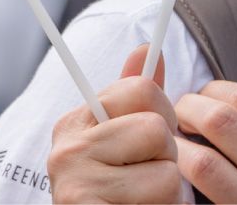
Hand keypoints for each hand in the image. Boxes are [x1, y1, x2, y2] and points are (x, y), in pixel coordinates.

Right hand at [48, 44, 185, 203]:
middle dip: (166, 158)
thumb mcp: (123, 142)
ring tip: (144, 203)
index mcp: (75, 122)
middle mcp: (67, 149)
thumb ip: (136, 98)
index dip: (161, 115)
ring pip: (166, 172)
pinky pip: (162, 203)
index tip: (150, 140)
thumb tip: (149, 48)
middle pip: (156, 129)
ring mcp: (76, 185)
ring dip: (169, 195)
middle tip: (145, 177)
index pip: (140, 89)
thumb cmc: (118, 194)